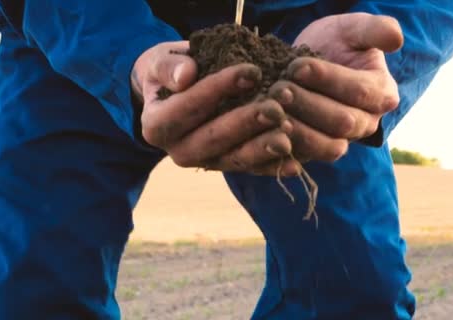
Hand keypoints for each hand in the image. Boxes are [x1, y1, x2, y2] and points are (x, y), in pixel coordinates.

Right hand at [131, 41, 299, 174]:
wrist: (179, 91)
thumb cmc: (172, 71)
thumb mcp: (161, 62)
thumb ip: (168, 68)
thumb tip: (186, 77)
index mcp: (157, 126)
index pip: (187, 108)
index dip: (217, 90)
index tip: (251, 71)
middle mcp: (179, 151)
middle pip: (213, 139)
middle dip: (246, 123)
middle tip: (276, 108)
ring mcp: (205, 163)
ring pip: (234, 159)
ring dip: (262, 148)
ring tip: (287, 135)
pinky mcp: (227, 166)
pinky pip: (251, 170)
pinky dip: (273, 167)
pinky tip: (295, 164)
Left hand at [269, 13, 402, 160]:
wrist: (307, 64)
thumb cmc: (335, 44)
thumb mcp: (353, 29)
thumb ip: (374, 29)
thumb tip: (396, 38)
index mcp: (381, 94)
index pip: (359, 91)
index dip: (328, 79)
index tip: (298, 66)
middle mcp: (365, 123)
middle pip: (342, 122)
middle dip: (308, 104)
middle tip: (279, 89)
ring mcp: (341, 141)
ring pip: (327, 146)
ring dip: (298, 129)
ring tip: (272, 109)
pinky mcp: (315, 153)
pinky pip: (305, 158)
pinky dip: (285, 147)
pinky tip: (266, 131)